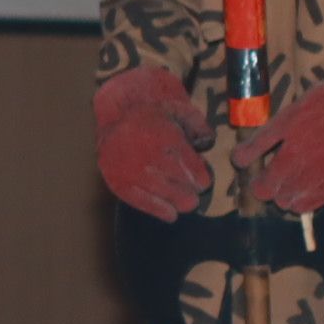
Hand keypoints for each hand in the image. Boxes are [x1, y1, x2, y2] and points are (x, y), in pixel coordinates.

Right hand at [94, 66, 210, 221]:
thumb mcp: (178, 110)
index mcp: (165, 137)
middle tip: (193, 191)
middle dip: (192, 191)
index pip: (194, 171)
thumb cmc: (152, 115)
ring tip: (185, 201)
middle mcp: (147, 156)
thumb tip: (209, 144)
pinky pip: (142, 203)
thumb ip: (198, 126)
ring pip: (166, 197)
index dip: (202, 178)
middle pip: (184, 187)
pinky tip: (171, 213)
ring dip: (179, 201)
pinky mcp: (117, 182)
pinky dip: (159, 210)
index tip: (202, 180)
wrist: (114, 114)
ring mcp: (130, 172)